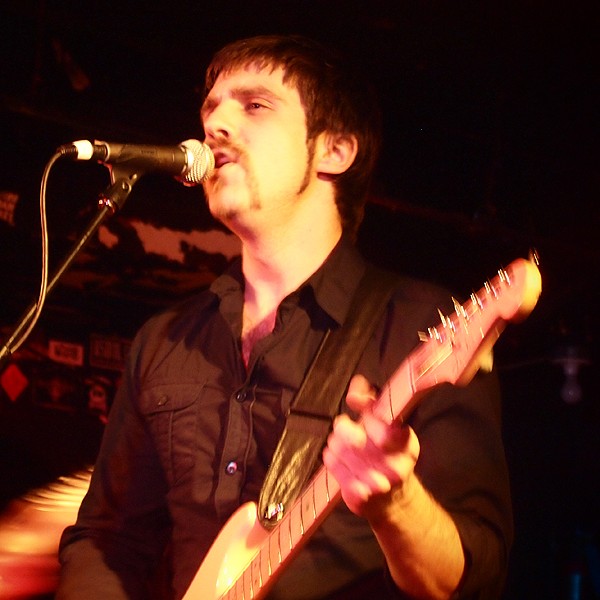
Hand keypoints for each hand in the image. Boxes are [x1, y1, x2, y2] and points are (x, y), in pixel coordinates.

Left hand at [322, 374, 419, 519]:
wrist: (394, 499)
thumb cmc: (388, 452)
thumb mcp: (387, 423)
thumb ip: (370, 401)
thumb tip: (356, 386)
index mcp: (406, 443)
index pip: (383, 428)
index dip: (369, 421)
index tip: (366, 419)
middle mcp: (395, 465)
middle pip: (352, 437)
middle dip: (345, 430)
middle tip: (350, 433)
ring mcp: (377, 484)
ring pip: (337, 449)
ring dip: (337, 444)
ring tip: (346, 448)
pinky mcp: (359, 497)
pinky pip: (332, 466)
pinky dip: (333, 460)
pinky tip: (343, 463)